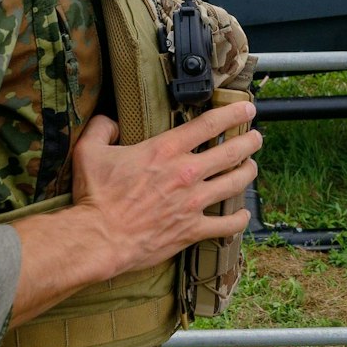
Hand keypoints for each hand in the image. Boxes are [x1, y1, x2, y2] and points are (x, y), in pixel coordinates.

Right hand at [70, 101, 260, 276]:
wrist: (99, 237)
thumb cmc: (95, 196)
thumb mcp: (90, 151)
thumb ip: (101, 128)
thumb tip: (109, 121)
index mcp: (165, 150)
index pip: (209, 124)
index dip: (233, 113)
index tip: (246, 109)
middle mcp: (185, 173)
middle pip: (231, 151)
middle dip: (250, 142)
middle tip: (256, 137)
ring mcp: (193, 202)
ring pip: (235, 183)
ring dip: (248, 172)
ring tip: (252, 167)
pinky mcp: (192, 229)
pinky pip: (226, 225)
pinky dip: (238, 219)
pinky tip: (242, 214)